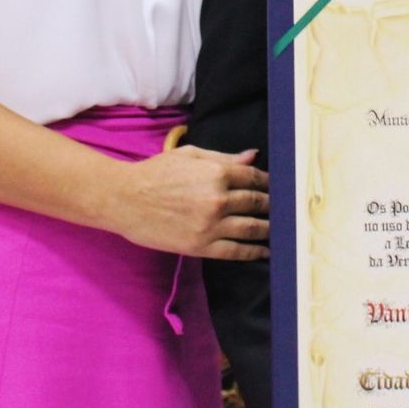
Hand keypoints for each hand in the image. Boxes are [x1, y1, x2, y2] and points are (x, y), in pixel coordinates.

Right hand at [122, 145, 269, 258]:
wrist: (125, 199)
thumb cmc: (155, 173)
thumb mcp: (189, 155)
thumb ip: (224, 158)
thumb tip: (253, 156)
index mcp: (217, 173)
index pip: (254, 178)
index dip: (269, 183)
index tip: (276, 188)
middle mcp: (218, 199)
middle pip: (257, 203)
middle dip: (272, 206)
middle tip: (283, 210)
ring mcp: (211, 225)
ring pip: (252, 228)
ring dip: (268, 229)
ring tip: (278, 230)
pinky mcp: (201, 246)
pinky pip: (235, 251)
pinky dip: (254, 252)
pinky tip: (264, 251)